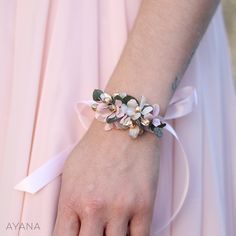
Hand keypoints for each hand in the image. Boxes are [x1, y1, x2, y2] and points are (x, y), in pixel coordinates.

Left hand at [53, 120, 159, 235]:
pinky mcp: (144, 204)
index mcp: (72, 199)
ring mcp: (121, 207)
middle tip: (97, 231)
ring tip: (112, 228)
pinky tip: (130, 231)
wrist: (124, 124)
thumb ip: (68, 202)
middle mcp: (95, 207)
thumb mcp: (70, 171)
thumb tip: (72, 226)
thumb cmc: (96, 145)